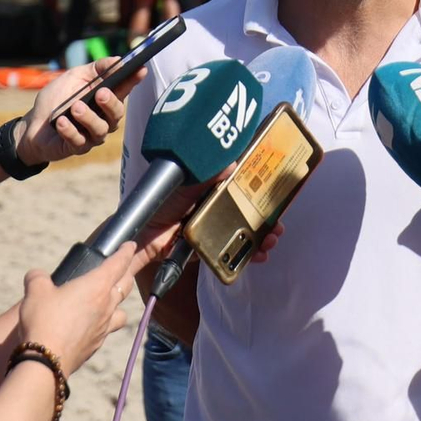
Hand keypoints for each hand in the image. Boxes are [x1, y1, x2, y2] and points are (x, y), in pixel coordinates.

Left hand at [14, 57, 145, 166]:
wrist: (33, 124)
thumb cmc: (56, 99)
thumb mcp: (74, 77)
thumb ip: (96, 69)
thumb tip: (117, 60)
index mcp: (105, 99)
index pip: (124, 89)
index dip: (133, 80)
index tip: (140, 69)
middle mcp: (103, 118)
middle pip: (117, 114)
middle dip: (111, 103)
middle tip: (101, 93)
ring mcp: (91, 135)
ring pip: (100, 129)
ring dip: (88, 117)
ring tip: (75, 107)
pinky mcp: (76, 147)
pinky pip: (79, 141)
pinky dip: (70, 130)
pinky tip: (61, 122)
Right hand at [14, 245, 137, 375]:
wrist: (46, 360)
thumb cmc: (44, 320)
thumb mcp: (35, 291)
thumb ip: (38, 278)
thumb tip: (36, 276)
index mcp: (96, 285)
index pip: (118, 263)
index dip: (125, 252)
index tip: (130, 245)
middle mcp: (106, 305)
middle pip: (125, 285)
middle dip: (126, 274)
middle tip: (124, 268)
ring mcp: (104, 327)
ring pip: (121, 310)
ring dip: (119, 302)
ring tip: (111, 300)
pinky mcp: (97, 344)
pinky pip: (108, 329)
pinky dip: (105, 323)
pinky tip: (93, 325)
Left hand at [134, 171, 286, 266]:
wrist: (142, 235)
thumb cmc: (161, 205)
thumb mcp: (185, 184)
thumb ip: (207, 174)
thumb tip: (233, 163)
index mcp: (211, 192)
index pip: (241, 190)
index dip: (260, 195)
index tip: (276, 199)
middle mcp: (215, 211)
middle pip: (248, 215)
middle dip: (266, 221)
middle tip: (278, 225)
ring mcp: (213, 232)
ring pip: (244, 235)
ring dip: (260, 239)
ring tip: (271, 241)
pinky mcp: (209, 251)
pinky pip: (232, 254)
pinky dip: (247, 256)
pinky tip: (259, 256)